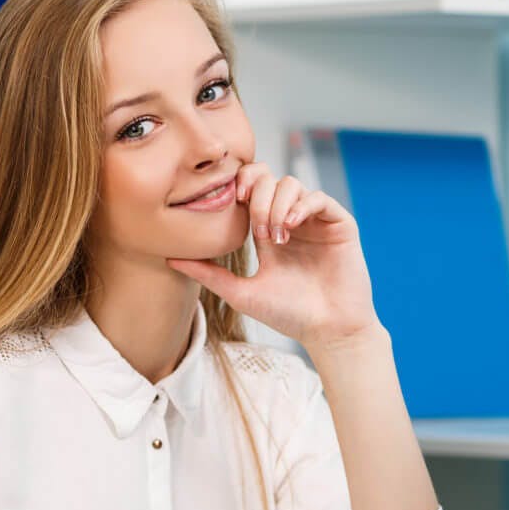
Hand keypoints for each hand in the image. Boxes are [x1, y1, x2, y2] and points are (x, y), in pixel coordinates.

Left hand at [166, 162, 379, 350]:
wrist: (328, 330)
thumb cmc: (288, 315)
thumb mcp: (240, 292)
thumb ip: (208, 273)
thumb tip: (170, 257)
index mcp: (267, 231)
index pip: (250, 189)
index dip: (239, 185)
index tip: (230, 202)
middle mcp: (290, 220)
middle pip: (268, 179)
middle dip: (257, 197)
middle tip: (257, 231)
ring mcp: (314, 221)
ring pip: (291, 183)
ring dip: (278, 205)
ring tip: (276, 237)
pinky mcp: (339, 224)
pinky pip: (318, 197)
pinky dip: (302, 206)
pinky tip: (291, 228)